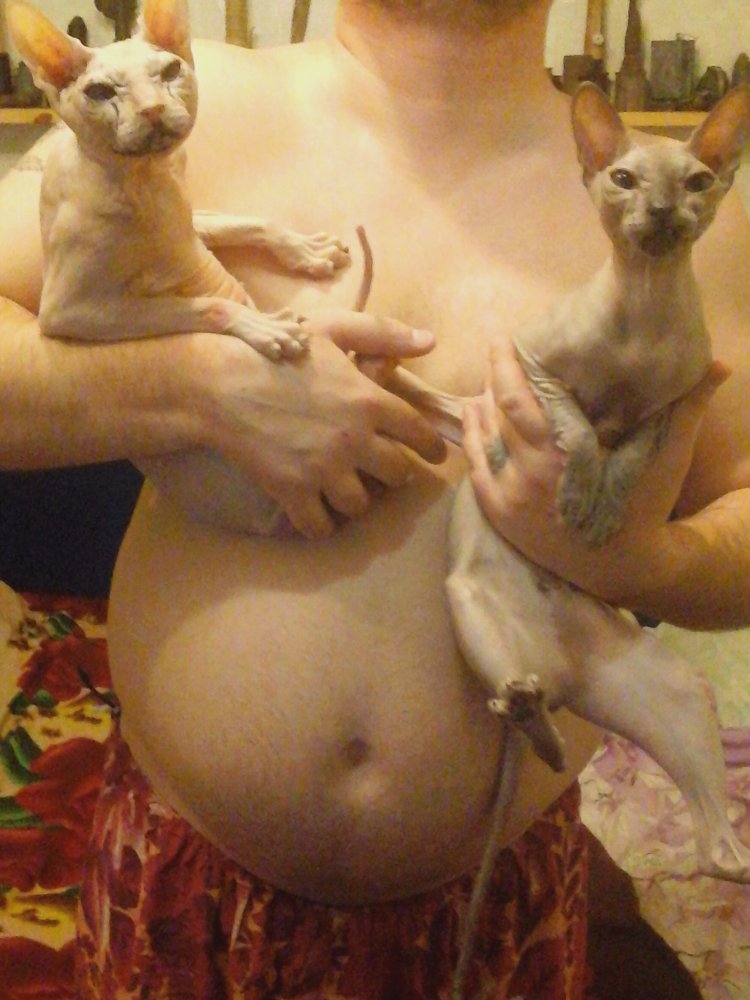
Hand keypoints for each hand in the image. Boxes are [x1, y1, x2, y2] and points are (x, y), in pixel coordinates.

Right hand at [196, 309, 446, 538]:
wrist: (221, 384)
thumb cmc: (277, 352)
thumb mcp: (331, 329)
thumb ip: (383, 334)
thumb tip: (431, 342)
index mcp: (368, 400)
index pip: (419, 433)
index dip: (432, 447)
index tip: (433, 455)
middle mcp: (354, 439)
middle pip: (398, 475)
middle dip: (395, 474)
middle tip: (383, 470)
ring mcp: (324, 469)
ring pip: (361, 505)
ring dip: (356, 499)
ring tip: (346, 488)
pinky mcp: (293, 491)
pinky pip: (321, 526)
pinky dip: (321, 524)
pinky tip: (318, 513)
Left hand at [463, 337, 729, 605]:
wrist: (622, 566)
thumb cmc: (644, 506)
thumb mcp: (666, 455)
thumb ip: (687, 406)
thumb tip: (720, 364)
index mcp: (562, 454)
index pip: (516, 396)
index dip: (504, 363)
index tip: (501, 336)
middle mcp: (528, 474)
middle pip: (494, 411)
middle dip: (491, 377)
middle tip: (496, 352)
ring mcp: (509, 497)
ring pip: (480, 438)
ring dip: (479, 404)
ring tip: (485, 381)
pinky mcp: (499, 515)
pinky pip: (474, 467)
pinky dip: (472, 439)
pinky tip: (475, 417)